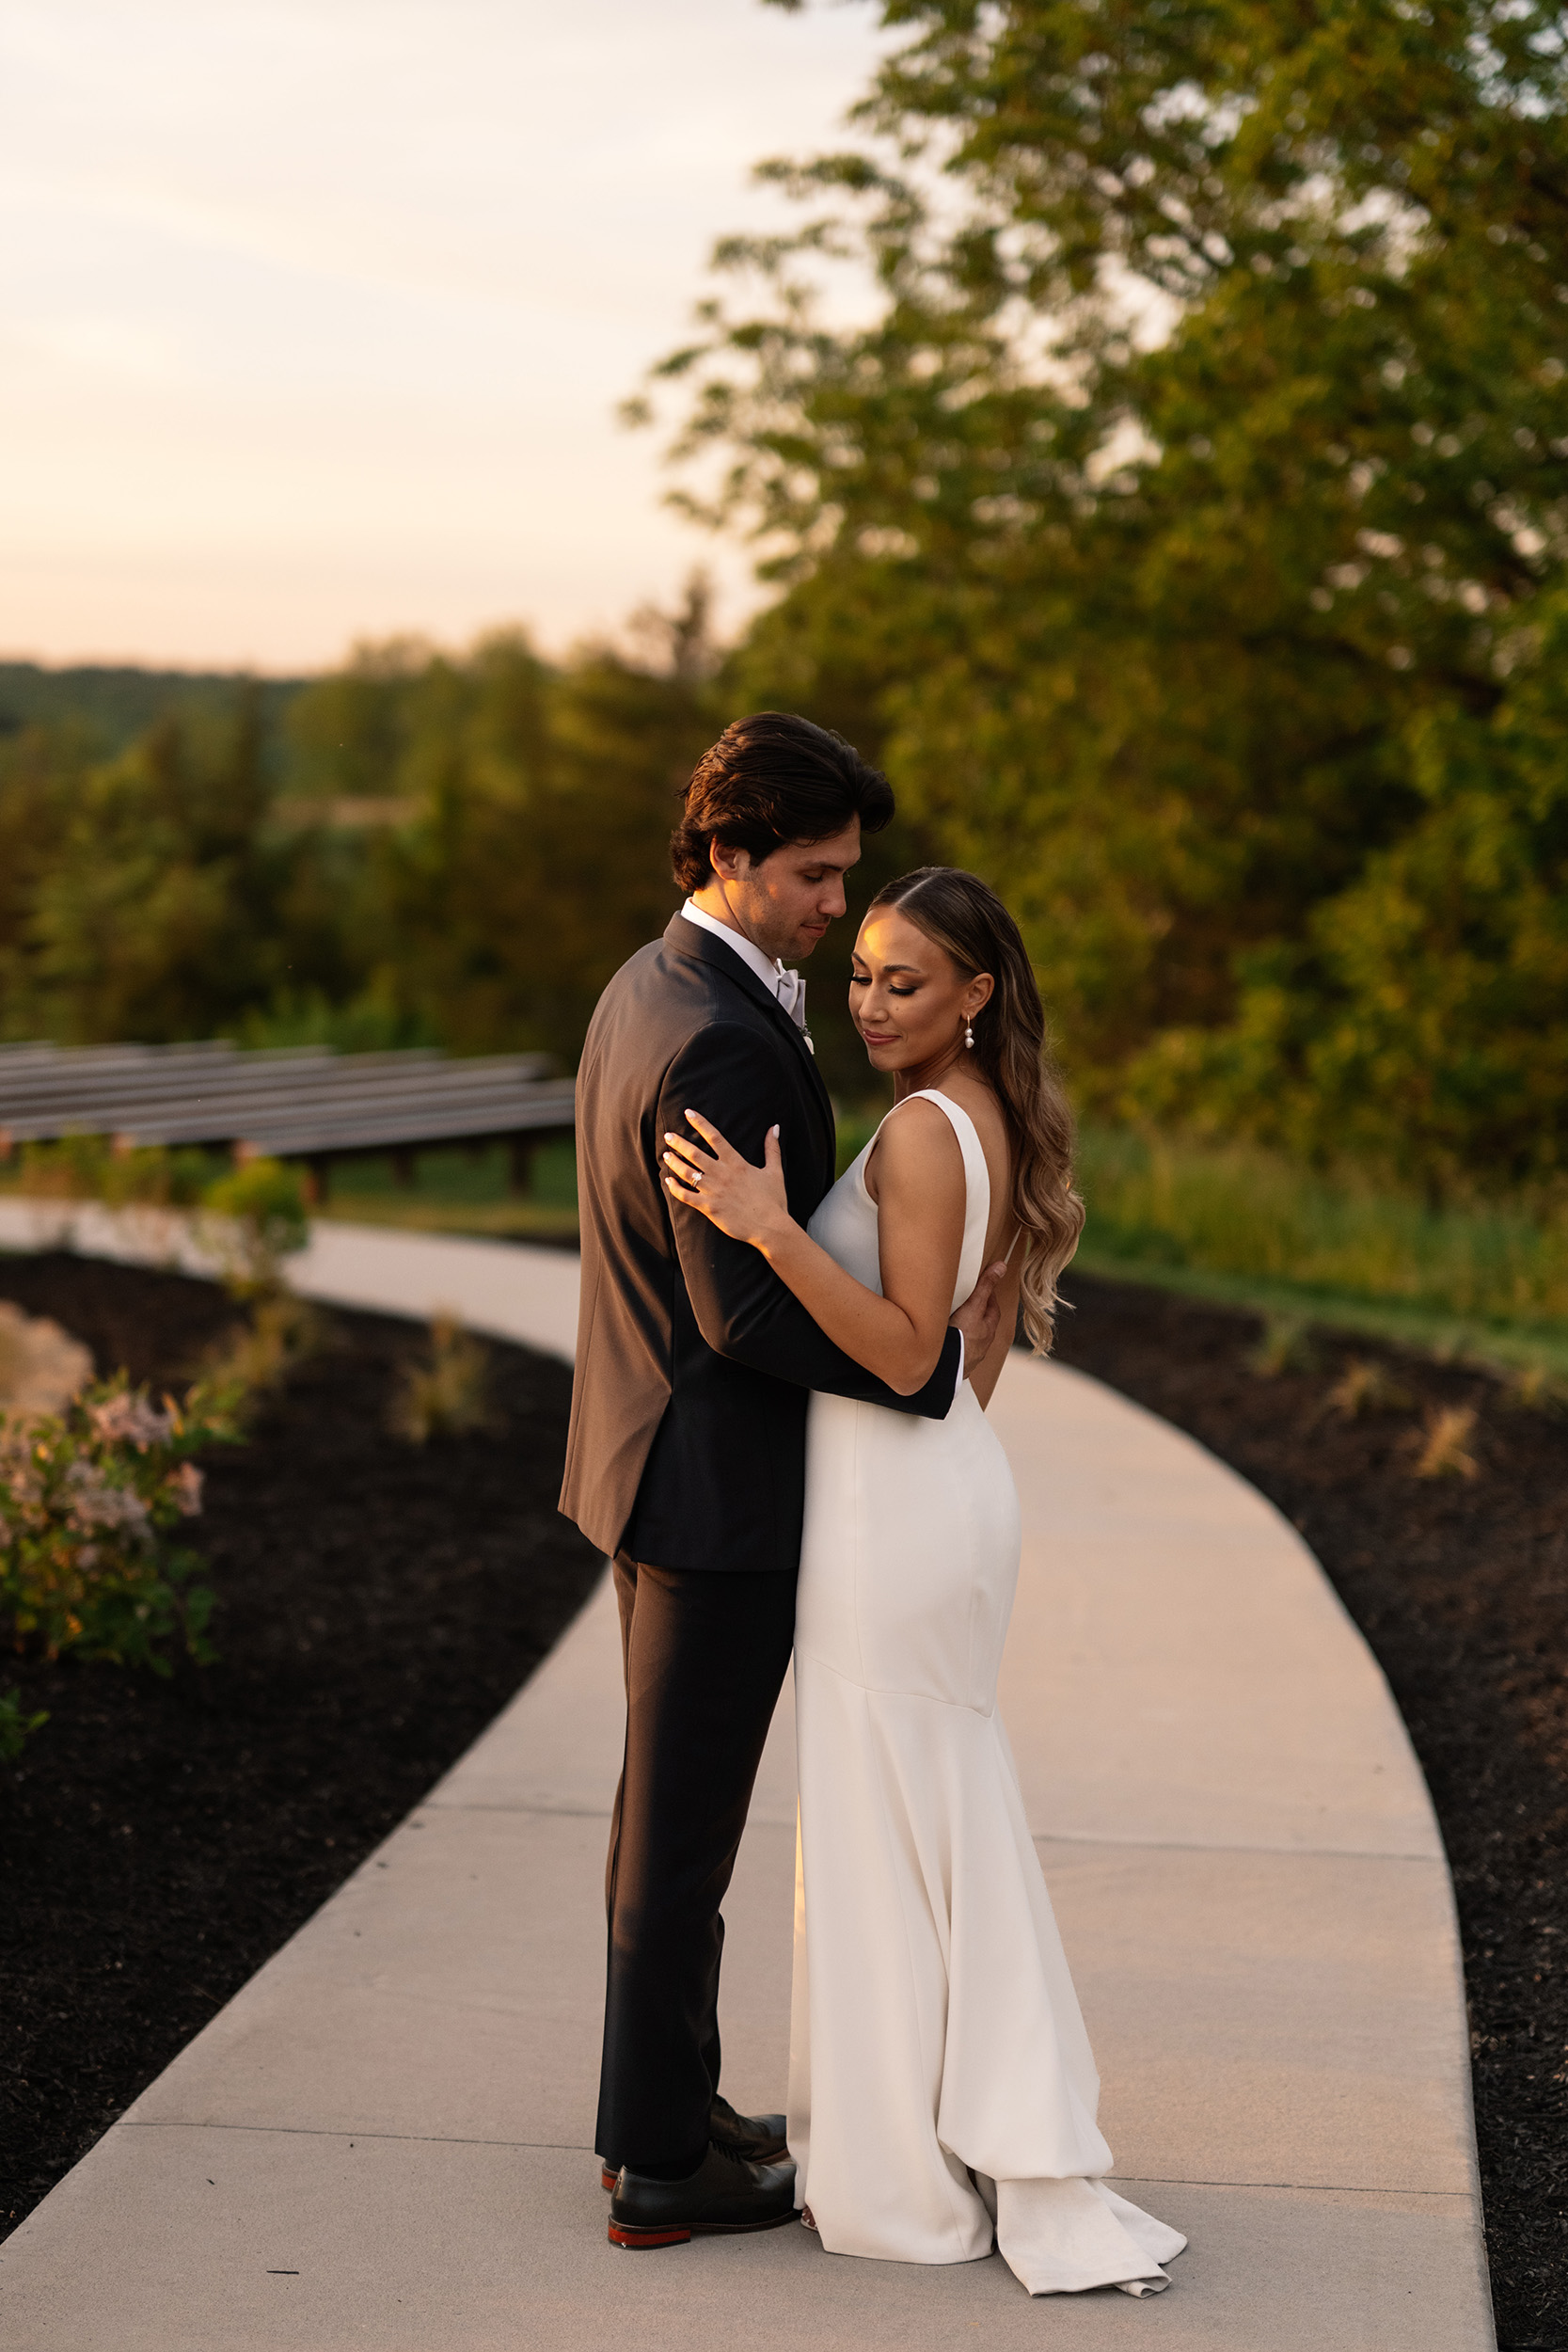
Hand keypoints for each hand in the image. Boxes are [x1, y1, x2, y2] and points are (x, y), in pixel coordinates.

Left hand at [663, 1109, 791, 1249]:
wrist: (770, 1227)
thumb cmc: (774, 1200)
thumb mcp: (775, 1171)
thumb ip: (772, 1148)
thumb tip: (775, 1127)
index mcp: (736, 1163)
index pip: (715, 1137)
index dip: (700, 1123)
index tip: (688, 1113)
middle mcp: (722, 1174)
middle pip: (695, 1153)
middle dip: (679, 1142)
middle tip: (668, 1135)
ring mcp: (713, 1191)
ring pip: (687, 1173)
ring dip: (674, 1162)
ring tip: (665, 1155)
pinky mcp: (709, 1207)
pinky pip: (686, 1196)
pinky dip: (675, 1189)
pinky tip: (668, 1182)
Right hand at [950, 1261, 1007, 1363]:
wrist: (945, 1367)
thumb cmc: (961, 1337)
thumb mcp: (973, 1306)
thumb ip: (985, 1287)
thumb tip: (1002, 1266)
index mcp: (988, 1329)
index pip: (993, 1308)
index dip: (988, 1297)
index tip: (983, 1288)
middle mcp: (982, 1344)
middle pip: (983, 1324)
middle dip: (977, 1313)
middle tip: (968, 1301)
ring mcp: (970, 1356)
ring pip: (972, 1338)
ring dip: (966, 1329)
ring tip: (954, 1320)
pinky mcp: (957, 1364)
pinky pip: (959, 1350)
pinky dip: (956, 1343)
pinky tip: (947, 1341)